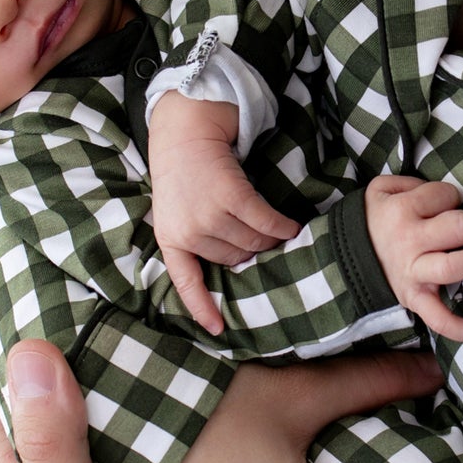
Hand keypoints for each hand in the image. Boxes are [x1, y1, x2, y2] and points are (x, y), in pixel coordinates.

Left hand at [148, 93, 299, 333]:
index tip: (218, 330)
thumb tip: (236, 265)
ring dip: (271, 240)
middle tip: (264, 245)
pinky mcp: (230, 196)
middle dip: (252, 254)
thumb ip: (195, 238)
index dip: (203, 307)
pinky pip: (266, 223)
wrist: (184, 131)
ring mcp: (208, 214)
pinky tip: (292, 227)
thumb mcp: (176, 211)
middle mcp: (188, 230)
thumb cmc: (183, 174)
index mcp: (170, 238)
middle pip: (234, 259)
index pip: (186, 281)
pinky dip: (282, 227)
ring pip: (252, 242)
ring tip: (280, 236)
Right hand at [364, 176, 462, 341]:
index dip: (451, 197)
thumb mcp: (382, 189)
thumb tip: (443, 193)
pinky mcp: (414, 299)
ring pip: (456, 266)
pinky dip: (457, 326)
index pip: (448, 194)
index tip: (442, 206)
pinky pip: (437, 318)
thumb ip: (412, 183)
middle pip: (460, 226)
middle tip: (459, 229)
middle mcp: (409, 242)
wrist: (344, 257)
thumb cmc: (374, 220)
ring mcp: (413, 273)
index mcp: (401, 210)